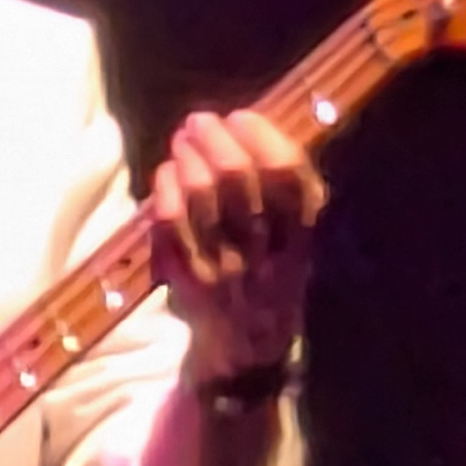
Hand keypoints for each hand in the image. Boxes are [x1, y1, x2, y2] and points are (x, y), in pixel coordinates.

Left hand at [148, 105, 324, 383]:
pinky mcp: (189, 278)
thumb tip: (248, 126)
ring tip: (183, 142)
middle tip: (200, 122)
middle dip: (213, 136)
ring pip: (199, 193)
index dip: (260, 134)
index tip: (241, 117)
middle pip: (236, 176)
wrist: (248, 348)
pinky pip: (169, 220)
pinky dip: (164, 187)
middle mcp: (265, 251)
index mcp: (301, 235)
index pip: (285, 172)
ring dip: (186, 155)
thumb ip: (288, 189)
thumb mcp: (299, 237)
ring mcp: (224, 266)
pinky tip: (167, 174)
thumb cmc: (273, 276)